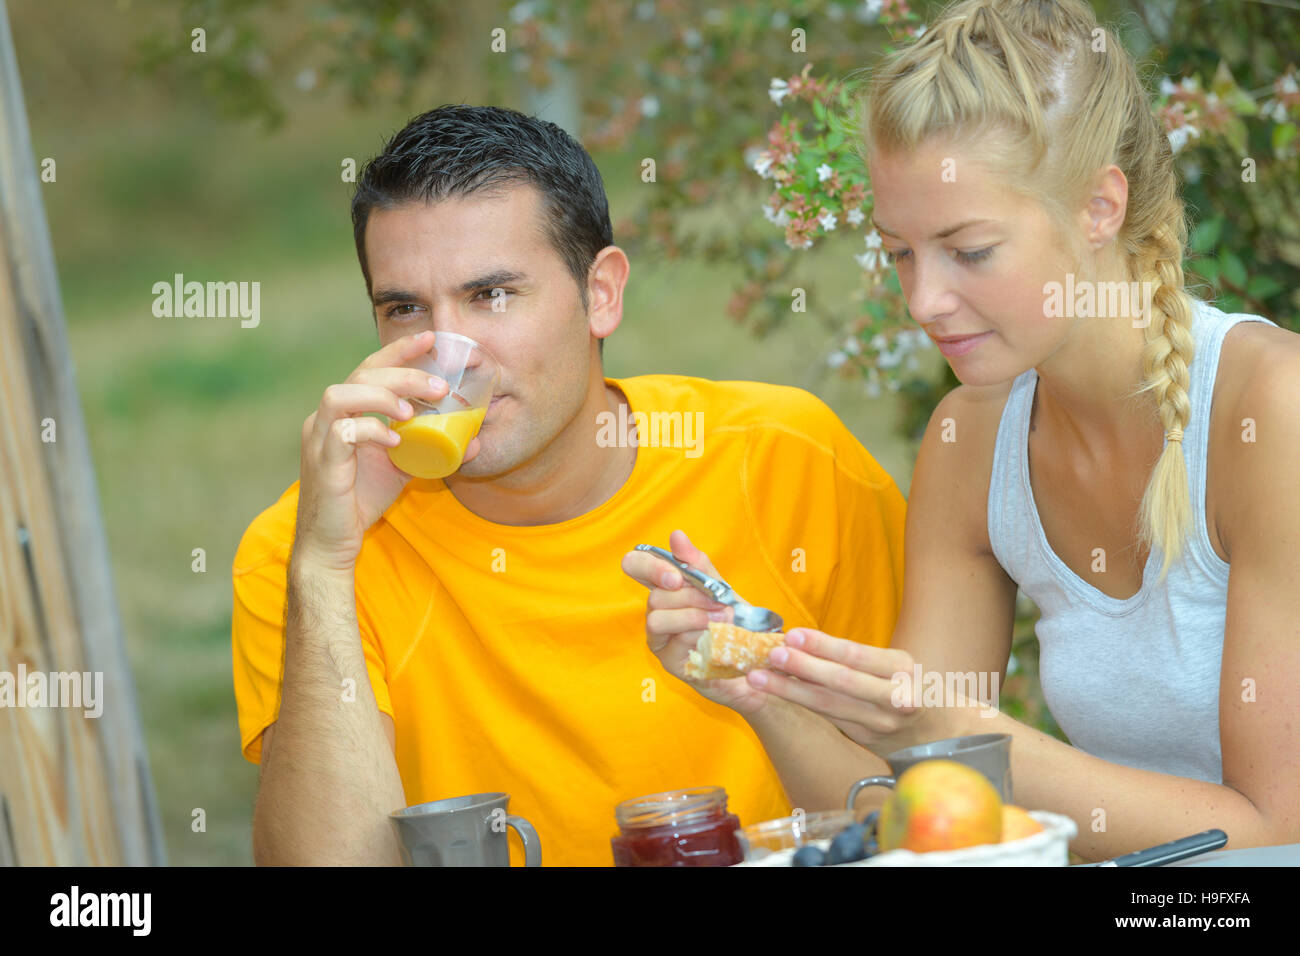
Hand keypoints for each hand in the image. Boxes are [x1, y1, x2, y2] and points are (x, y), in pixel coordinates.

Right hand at [294, 330, 477, 571]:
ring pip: (341, 393)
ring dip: (382, 395)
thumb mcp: (403, 467)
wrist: (332, 542)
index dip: (398, 350)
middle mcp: (328, 417)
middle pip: (360, 373)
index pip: (370, 367)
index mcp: (346, 412)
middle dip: (403, 372)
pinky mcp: (322, 461)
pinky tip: (395, 441)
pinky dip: (371, 430)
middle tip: (440, 385)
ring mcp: (320, 437)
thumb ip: (430, 448)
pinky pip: (341, 432)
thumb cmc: (362, 500)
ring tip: (413, 411)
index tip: (430, 338)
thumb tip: (476, 441)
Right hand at [620, 529, 773, 716]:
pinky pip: (673, 642)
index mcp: (664, 587)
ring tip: (723, 619)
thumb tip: (676, 535)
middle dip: (690, 596)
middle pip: (654, 595)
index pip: (635, 565)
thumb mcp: (719, 587)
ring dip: (693, 616)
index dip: (649, 567)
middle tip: (720, 601)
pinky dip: (698, 636)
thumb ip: (697, 565)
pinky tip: (717, 637)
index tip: (677, 577)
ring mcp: (659, 637)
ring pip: (657, 619)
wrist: (752, 655)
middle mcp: (656, 610)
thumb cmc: (732, 619)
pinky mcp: (668, 660)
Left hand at [748, 628, 965, 753]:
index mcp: (902, 671)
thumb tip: (802, 641)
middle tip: (771, 655)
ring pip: (830, 707)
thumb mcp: (897, 665)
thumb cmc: (912, 686)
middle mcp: (894, 699)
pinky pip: (830, 718)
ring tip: (760, 678)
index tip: (794, 634)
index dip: (823, 646)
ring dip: (791, 691)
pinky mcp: (867, 740)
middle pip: (841, 684)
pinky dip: (802, 705)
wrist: (944, 732)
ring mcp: (880, 725)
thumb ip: (859, 658)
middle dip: (802, 669)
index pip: (857, 657)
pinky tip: (779, 692)